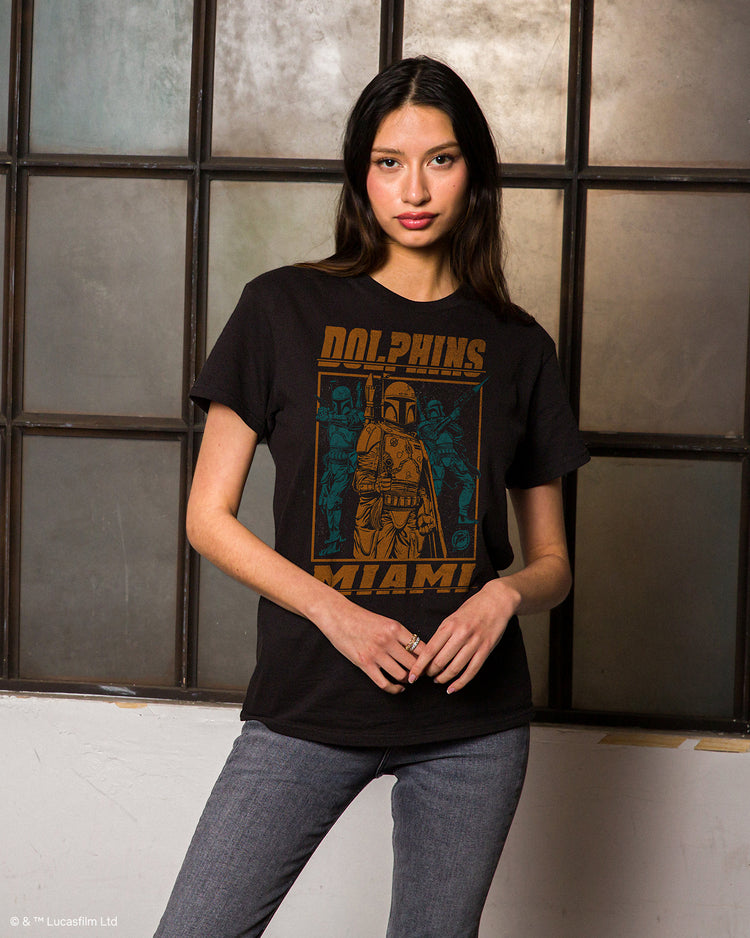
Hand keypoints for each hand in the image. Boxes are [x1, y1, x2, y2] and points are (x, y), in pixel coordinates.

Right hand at [318, 600, 421, 694]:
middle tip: (420, 675)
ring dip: (406, 679)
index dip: (428, 659)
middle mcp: (387, 640)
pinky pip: (384, 683)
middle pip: (413, 663)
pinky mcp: (364, 663)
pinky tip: (398, 688)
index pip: (421, 648)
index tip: (429, 664)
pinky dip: (394, 688)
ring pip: (401, 674)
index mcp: (395, 628)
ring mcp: (376, 653)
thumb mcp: (384, 621)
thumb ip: (399, 635)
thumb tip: (416, 650)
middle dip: (419, 671)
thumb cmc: (361, 618)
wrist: (338, 616)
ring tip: (408, 679)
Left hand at [407, 579, 520, 693]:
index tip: (412, 676)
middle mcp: (460, 634)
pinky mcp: (486, 650)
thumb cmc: (472, 608)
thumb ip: (442, 633)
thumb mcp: (453, 617)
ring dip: (443, 678)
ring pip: (454, 668)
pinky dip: (460, 683)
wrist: (496, 600)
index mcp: (449, 625)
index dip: (419, 666)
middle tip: (426, 676)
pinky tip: (452, 688)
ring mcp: (474, 643)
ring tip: (438, 680)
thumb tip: (429, 653)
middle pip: (440, 662)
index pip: (429, 650)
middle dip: (430, 673)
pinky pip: (471, 671)